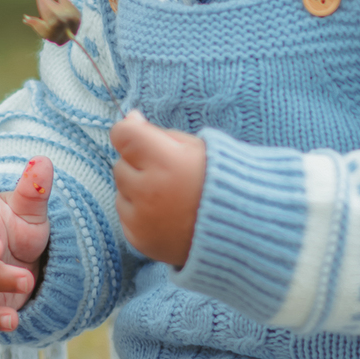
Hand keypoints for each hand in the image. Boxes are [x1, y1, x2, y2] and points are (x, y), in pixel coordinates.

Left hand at [112, 111, 206, 267]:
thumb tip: (130, 119)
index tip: (139, 135)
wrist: (239, 229)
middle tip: (166, 173)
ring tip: (168, 196)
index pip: (122, 135)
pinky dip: (139, 213)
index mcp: (166, 162)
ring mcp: (142, 219)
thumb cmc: (219, 181)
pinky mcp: (139, 239)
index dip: (129, 131)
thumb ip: (160, 133)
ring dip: (137, 189)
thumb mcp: (197, 147)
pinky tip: (165, 214)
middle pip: (120, 164)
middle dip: (138, 164)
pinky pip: (125, 216)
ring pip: (121, 191)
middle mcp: (149, 191)